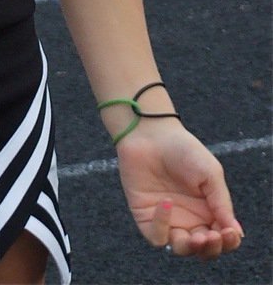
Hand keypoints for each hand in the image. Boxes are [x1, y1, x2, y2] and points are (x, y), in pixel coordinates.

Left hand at [116, 124, 243, 258]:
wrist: (150, 133)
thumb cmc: (183, 149)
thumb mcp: (210, 173)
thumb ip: (221, 202)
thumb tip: (236, 233)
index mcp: (208, 211)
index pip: (222, 238)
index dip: (228, 241)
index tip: (229, 232)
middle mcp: (189, 219)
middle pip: (204, 250)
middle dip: (212, 248)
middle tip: (214, 236)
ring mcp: (167, 220)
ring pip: (182, 249)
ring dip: (192, 248)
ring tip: (198, 236)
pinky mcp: (146, 217)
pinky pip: (156, 236)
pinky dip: (162, 227)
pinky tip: (167, 204)